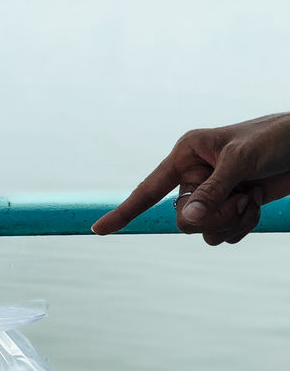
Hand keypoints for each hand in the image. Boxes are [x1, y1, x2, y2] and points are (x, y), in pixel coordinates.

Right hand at [91, 112, 289, 243]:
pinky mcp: (232, 206)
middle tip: (237, 203)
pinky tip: (256, 206)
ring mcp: (213, 193)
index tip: (98, 230)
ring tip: (250, 202)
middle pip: (180, 218)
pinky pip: (222, 233)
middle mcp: (194, 175)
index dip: (124, 211)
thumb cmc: (277, 138)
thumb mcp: (242, 160)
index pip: (148, 189)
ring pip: (201, 230)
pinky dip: (242, 226)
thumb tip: (189, 220)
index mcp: (186, 155)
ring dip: (229, 223)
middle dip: (209, 217)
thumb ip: (214, 191)